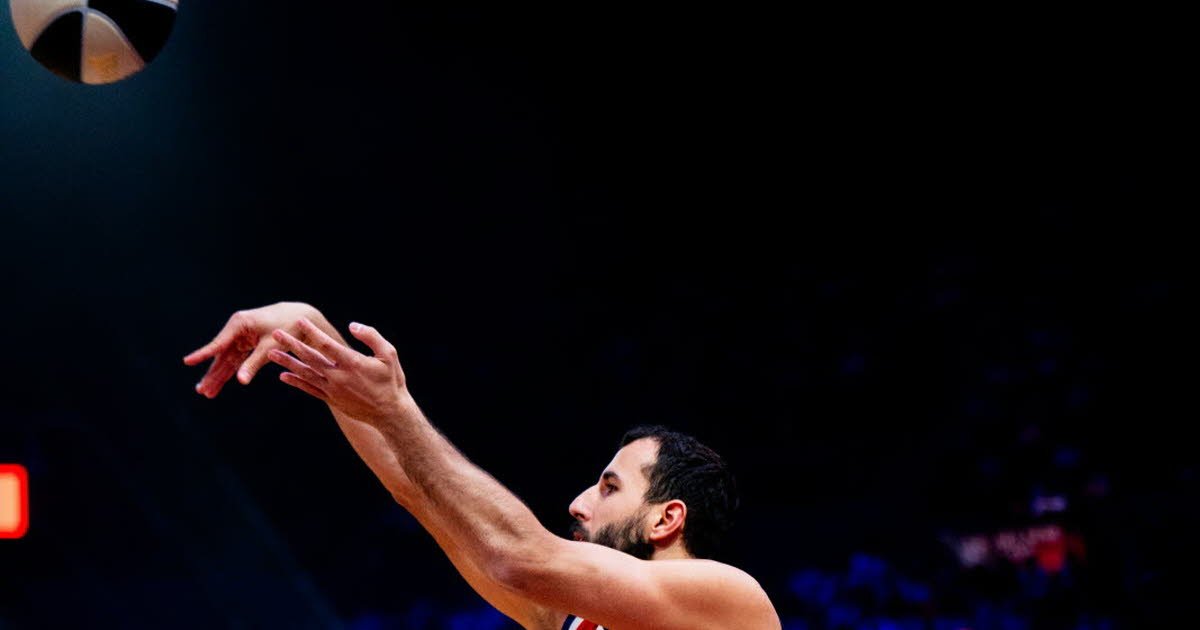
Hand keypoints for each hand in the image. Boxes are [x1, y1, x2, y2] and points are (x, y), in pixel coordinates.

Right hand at [183, 301, 326, 397]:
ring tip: (207, 393)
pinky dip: (230, 371)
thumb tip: (241, 381)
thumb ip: (254, 364)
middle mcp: (237, 328)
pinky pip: (236, 359)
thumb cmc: (288, 328)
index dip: (203, 355)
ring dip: (219, 376)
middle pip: (220, 355)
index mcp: (240, 324)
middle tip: (202, 391)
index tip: (187, 362)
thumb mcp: (270, 347)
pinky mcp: (248, 342)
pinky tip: (220, 383)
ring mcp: (241, 336)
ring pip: (227, 360)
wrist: (303, 317)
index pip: (218, 344)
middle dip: (212, 374)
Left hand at [267, 318, 411, 423]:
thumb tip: (352, 325)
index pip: (327, 344)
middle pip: (310, 357)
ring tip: (271, 353)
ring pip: (305, 373)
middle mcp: (339, 376)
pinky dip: (296, 382)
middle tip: (276, 333)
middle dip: (291, 344)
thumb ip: (371, 336)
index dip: (312, 331)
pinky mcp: (331, 399)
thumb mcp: (389, 354)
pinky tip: (283, 376)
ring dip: (287, 362)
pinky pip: (309, 389)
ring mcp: (333, 389)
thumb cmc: (391, 381)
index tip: (300, 321)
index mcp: (352, 363)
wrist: (390, 412)